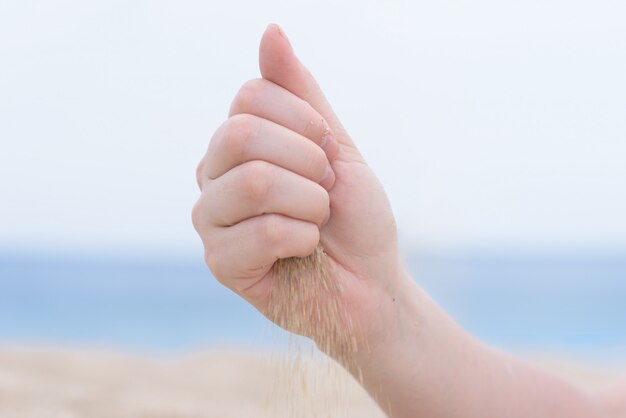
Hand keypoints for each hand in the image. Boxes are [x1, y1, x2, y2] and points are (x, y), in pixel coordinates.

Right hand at [192, 24, 404, 348]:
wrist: (372, 283)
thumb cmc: (354, 217)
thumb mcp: (335, 146)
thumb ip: (300, 94)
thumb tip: (270, 31)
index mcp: (238, 144)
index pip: (251, 96)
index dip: (306, 124)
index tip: (326, 157)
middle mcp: (214, 176)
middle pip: (241, 133)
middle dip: (308, 163)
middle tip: (324, 193)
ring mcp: (212, 220)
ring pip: (253, 181)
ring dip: (310, 203)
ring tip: (316, 223)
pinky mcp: (221, 263)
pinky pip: (265, 231)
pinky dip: (305, 239)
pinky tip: (305, 252)